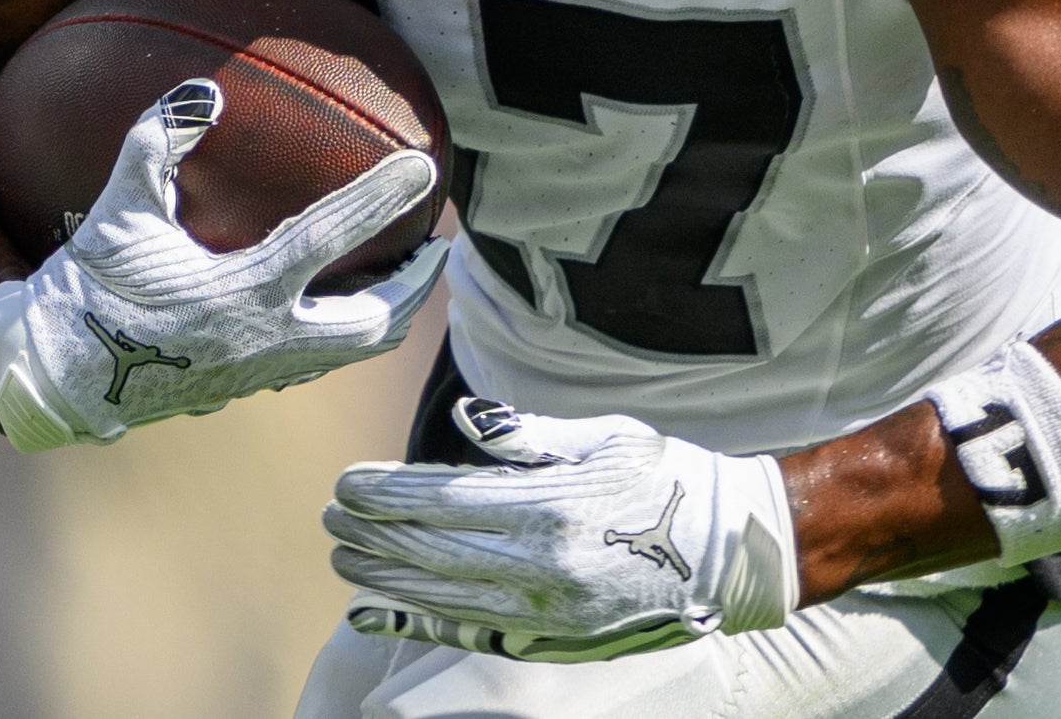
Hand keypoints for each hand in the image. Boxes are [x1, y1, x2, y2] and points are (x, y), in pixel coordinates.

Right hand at [0, 79, 445, 450]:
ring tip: (408, 282)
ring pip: (349, 349)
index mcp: (245, 292)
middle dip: (416, 284)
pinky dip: (340, 332)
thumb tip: (201, 89)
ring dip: (387, 313)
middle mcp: (267, 339)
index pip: (333, 237)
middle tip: (440, 247)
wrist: (54, 377)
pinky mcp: (245, 387)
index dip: (381, 197)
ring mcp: (261, 371)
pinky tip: (337, 308)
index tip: (426, 167)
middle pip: (374, 319)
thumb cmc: (86, 288)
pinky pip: (314, 360)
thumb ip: (156, 143)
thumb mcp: (116, 211)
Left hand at [327, 397, 796, 662]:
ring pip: (440, 596)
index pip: (442, 501)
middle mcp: (541, 566)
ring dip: (383, 576)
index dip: (388, 492)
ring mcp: (544, 610)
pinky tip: (375, 616)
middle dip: (373, 531)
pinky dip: (414, 625)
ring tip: (344, 555)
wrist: (729, 550)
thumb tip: (466, 421)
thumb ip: (530, 436)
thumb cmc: (668, 479)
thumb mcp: (607, 438)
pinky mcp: (551, 638)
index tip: (348, 480)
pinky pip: (467, 632)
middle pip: (430, 551)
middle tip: (331, 513)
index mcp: (553, 507)